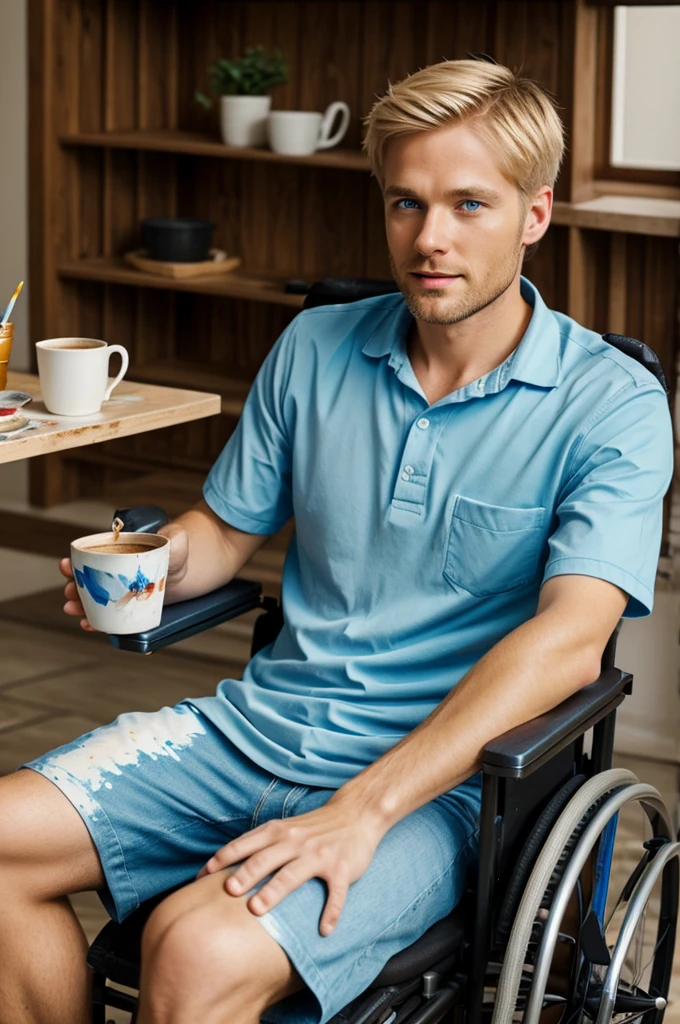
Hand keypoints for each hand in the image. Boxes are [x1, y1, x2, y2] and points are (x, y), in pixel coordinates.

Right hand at [59, 520, 188, 629]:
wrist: (186, 575)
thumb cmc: (175, 554)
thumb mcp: (176, 541)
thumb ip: (175, 536)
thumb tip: (170, 536)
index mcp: (117, 554)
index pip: (90, 558)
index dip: (75, 562)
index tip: (66, 565)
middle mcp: (113, 574)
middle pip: (87, 581)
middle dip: (73, 586)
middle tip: (70, 591)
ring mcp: (119, 593)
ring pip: (93, 601)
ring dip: (79, 606)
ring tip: (73, 609)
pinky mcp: (127, 609)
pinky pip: (107, 618)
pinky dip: (96, 622)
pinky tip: (89, 624)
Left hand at [196, 793, 385, 935]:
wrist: (355, 814)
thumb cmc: (313, 827)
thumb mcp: (285, 827)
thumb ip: (260, 842)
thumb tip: (224, 866)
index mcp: (278, 831)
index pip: (244, 844)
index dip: (223, 859)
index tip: (203, 877)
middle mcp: (296, 841)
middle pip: (265, 858)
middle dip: (246, 875)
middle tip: (229, 892)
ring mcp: (319, 854)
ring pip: (293, 874)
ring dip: (274, 892)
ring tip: (257, 910)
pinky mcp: (341, 868)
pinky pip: (336, 892)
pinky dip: (331, 911)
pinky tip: (324, 929)